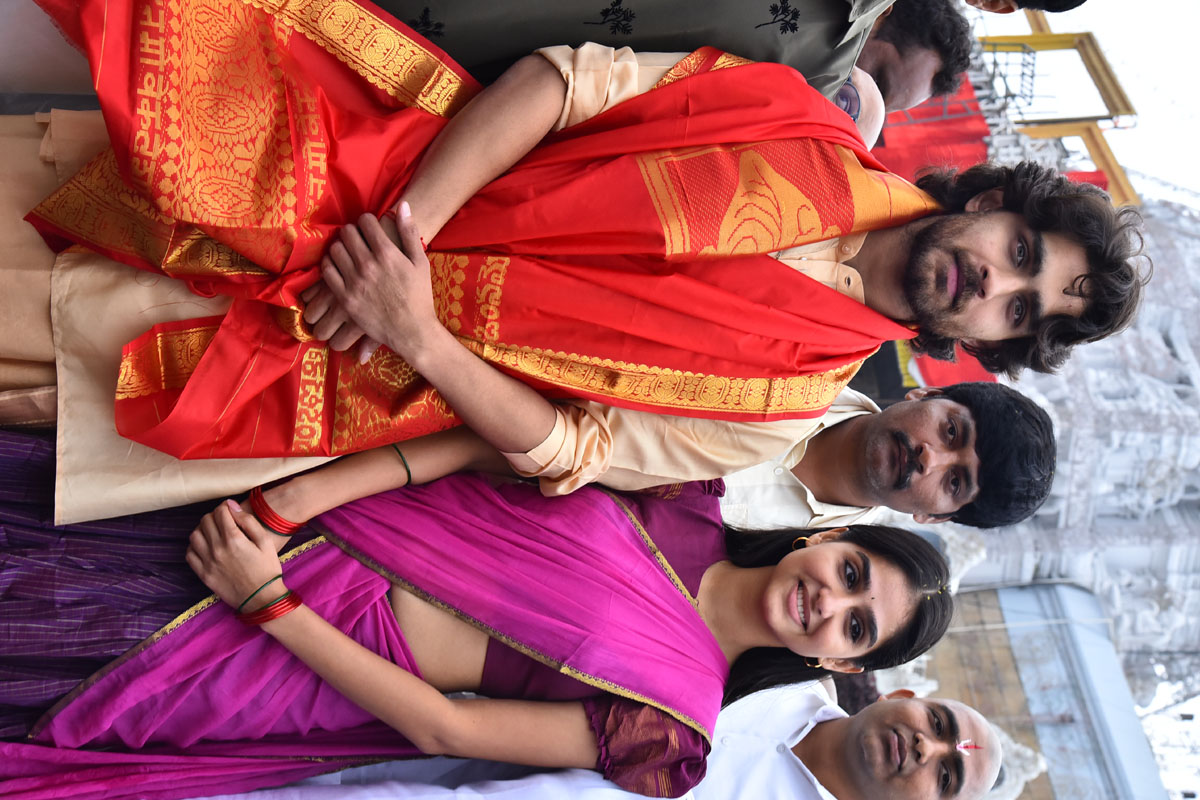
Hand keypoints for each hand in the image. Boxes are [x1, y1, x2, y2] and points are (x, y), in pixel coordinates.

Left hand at [187, 500, 286, 610]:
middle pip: (205, 521)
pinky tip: (205, 546)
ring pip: (194, 535)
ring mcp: (208, 562)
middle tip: (223, 520)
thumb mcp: (265, 542)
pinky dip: (194, 546)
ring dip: (202, 529)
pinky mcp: (203, 574)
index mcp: (234, 539)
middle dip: (214, 516)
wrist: (261, 598)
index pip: (220, 512)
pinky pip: (190, 554)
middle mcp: (217, 549)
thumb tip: (231, 506)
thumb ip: (248, 521)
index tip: (230, 509)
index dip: (225, 507)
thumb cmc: (267, 569)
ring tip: (213, 532)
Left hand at [315, 203, 444, 367]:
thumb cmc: (419, 296)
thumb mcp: (421, 262)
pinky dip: (330, 264)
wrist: (412, 330)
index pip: (365, 221)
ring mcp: (354, 282)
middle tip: (357, 238)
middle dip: (352, 232)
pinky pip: (327, 271)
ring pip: (335, 249)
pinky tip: (339, 266)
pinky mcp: (345, 297)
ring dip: (340, 246)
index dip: (367, 221)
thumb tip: (402, 205)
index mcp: (387, 253)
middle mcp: (368, 265)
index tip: (369, 227)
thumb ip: (410, 232)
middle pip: (347, 233)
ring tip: (348, 252)